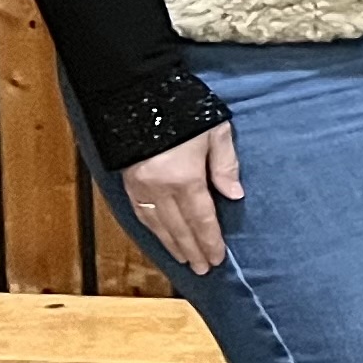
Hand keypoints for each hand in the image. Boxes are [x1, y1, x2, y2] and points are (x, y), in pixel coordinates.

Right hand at [122, 123, 242, 274]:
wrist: (138, 94)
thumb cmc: (185, 109)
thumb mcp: (216, 132)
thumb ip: (225, 166)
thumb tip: (234, 196)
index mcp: (185, 177)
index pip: (201, 218)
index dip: (210, 241)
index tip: (218, 258)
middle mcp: (159, 188)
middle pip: (179, 228)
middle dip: (192, 250)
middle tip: (204, 268)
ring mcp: (139, 186)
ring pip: (157, 225)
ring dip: (172, 245)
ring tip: (185, 259)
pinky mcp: (127, 181)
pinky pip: (141, 214)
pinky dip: (153, 230)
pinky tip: (161, 237)